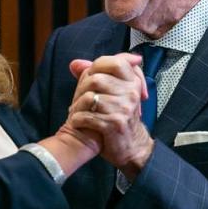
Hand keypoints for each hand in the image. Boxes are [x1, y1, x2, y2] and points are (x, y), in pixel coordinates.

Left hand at [67, 54, 154, 178]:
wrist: (131, 146)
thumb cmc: (118, 117)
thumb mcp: (114, 93)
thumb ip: (95, 75)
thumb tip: (74, 64)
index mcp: (132, 82)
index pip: (116, 62)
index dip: (97, 66)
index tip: (90, 76)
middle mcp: (131, 93)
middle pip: (96, 79)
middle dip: (81, 89)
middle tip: (79, 99)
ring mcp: (124, 108)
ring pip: (89, 97)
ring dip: (77, 106)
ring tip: (77, 111)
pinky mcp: (114, 124)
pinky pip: (87, 116)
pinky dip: (77, 119)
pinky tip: (78, 122)